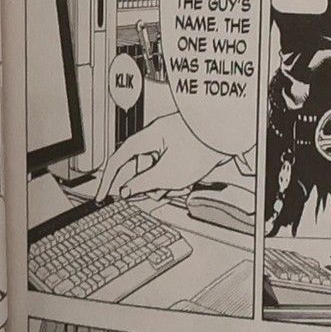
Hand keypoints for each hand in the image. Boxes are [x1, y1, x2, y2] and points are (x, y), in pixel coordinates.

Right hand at [93, 111, 228, 202]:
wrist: (228, 136)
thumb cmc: (202, 148)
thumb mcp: (167, 174)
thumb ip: (143, 184)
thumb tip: (125, 191)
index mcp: (146, 139)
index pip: (118, 160)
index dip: (107, 179)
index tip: (102, 196)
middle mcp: (154, 137)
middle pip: (138, 167)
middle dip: (145, 184)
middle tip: (153, 194)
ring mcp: (167, 142)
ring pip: (154, 169)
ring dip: (161, 183)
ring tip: (177, 187)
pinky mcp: (179, 147)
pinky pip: (166, 166)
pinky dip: (171, 177)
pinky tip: (183, 182)